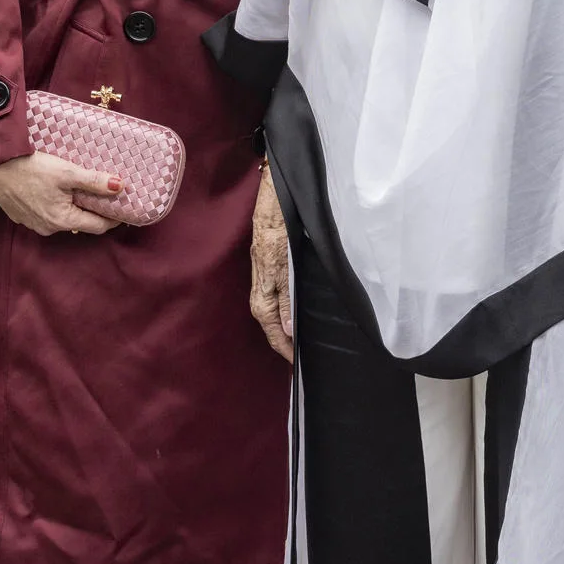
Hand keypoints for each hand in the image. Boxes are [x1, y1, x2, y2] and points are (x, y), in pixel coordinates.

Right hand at [0, 151, 122, 236]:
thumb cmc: (30, 168)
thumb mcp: (67, 172)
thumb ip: (94, 182)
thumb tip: (120, 187)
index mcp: (62, 220)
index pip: (98, 226)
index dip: (113, 217)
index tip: (124, 206)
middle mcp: (48, 228)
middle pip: (80, 221)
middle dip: (93, 208)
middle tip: (103, 191)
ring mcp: (32, 223)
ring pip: (61, 217)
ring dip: (72, 204)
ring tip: (79, 186)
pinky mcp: (21, 214)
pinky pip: (45, 212)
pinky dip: (54, 202)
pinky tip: (53, 186)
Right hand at [248, 167, 292, 361]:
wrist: (273, 199)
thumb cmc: (280, 228)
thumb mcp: (286, 265)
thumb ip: (287, 296)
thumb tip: (289, 329)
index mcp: (262, 291)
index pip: (273, 331)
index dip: (285, 349)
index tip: (298, 364)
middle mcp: (260, 288)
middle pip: (271, 325)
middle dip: (285, 343)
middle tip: (303, 357)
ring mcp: (262, 278)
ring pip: (273, 313)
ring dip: (285, 329)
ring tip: (301, 341)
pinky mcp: (267, 269)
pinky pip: (275, 299)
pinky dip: (284, 312)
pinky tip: (295, 313)